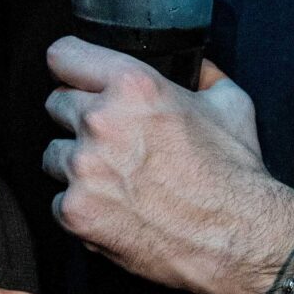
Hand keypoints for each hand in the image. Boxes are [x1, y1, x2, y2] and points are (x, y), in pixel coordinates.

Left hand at [43, 37, 293, 293]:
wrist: (239, 238)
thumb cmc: (235, 173)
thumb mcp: (231, 103)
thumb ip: (204, 76)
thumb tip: (197, 67)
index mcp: (133, 85)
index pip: (63, 56)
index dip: (72, 67)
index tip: (76, 77)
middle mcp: (100, 121)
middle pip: (55, 105)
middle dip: (79, 119)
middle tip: (111, 139)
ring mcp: (83, 169)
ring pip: (54, 154)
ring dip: (76, 163)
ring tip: (115, 179)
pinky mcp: (76, 212)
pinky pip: (59, 200)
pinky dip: (81, 206)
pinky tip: (115, 209)